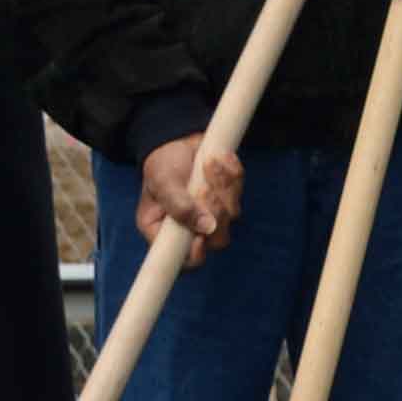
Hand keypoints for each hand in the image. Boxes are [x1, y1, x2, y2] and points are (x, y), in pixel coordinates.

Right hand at [137, 130, 240, 252]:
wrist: (177, 138)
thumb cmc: (162, 163)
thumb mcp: (162, 182)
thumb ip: (180, 207)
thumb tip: (206, 228)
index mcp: (165, 233)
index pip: (184, 262)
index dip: (196, 254)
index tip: (199, 236)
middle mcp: (191, 229)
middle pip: (217, 240)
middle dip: (214, 211)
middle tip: (202, 188)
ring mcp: (213, 215)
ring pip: (231, 215)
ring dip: (222, 187)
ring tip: (207, 164)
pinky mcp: (228, 198)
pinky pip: (239, 192)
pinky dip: (231, 174)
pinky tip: (219, 159)